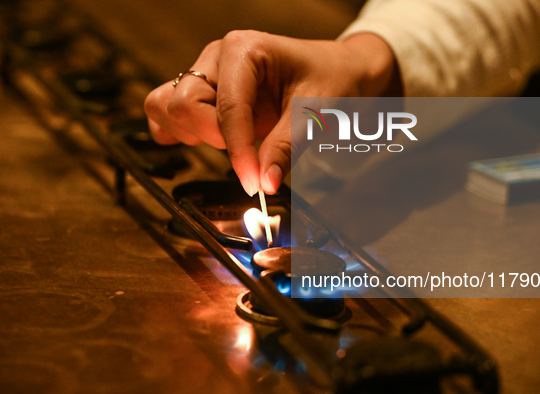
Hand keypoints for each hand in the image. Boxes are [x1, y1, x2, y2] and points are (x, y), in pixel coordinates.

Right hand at [144, 30, 400, 194]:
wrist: (337, 70)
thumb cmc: (329, 80)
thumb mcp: (315, 114)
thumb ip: (285, 148)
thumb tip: (265, 184)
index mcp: (244, 50)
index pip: (228, 108)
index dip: (238, 151)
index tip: (253, 184)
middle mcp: (216, 58)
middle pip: (184, 105)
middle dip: (213, 138)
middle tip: (248, 151)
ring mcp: (205, 74)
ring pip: (165, 106)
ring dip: (191, 134)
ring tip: (228, 140)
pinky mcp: (201, 93)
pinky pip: (165, 111)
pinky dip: (178, 132)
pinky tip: (208, 140)